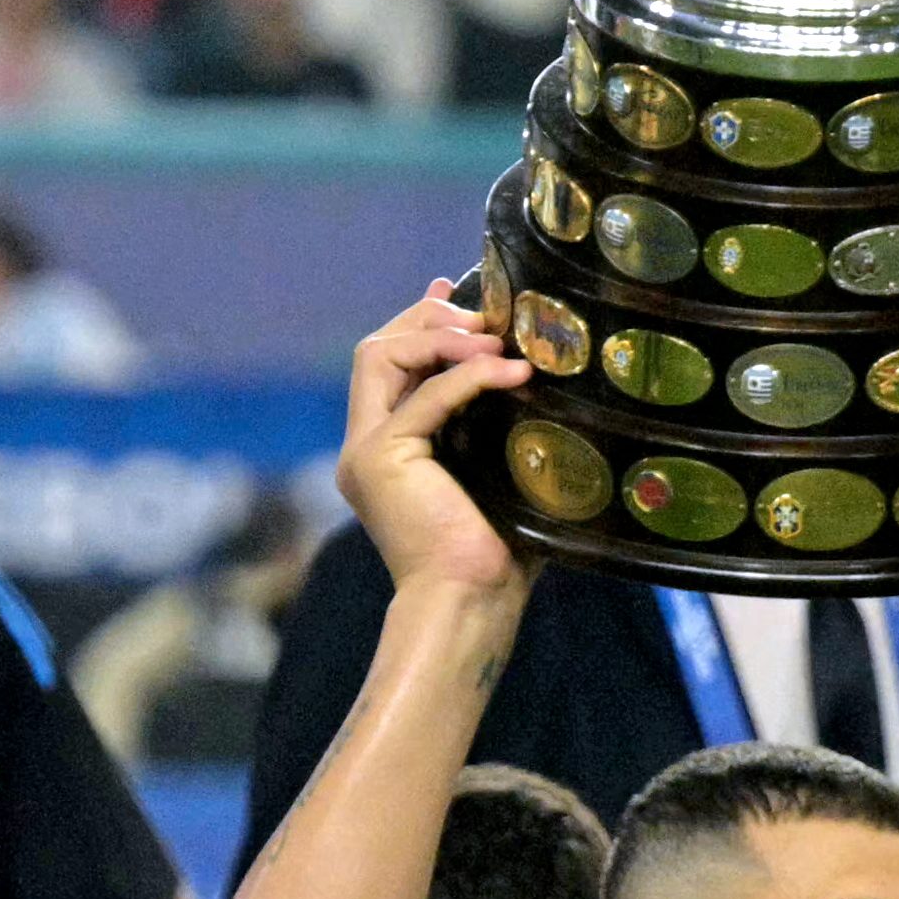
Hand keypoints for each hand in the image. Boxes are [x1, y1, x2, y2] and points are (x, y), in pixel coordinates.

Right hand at [336, 283, 534, 618]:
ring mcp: (366, 452)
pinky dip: (469, 375)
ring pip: (380, 355)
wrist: (472, 604)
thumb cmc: (497, 554)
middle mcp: (365, 446)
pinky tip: (512, 373)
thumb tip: (533, 375)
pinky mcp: (380, 460)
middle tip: (488, 319)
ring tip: (497, 342)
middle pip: (377, 347)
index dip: (422, 320)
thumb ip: (497, 423)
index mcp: (385, 449)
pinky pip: (425, 396)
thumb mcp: (498, 471)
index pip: (388, 362)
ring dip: (442, 337)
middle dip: (431, 319)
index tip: (460, 294)